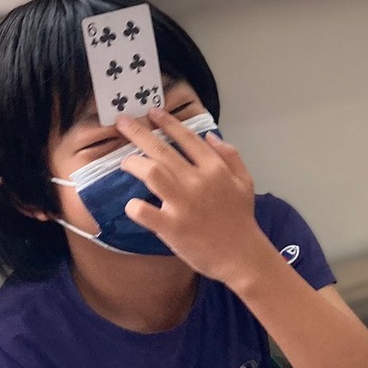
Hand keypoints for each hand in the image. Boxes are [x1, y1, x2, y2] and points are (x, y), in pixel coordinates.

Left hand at [114, 108, 273, 282]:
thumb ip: (230, 155)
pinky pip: (144, 210)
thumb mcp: (245, 181)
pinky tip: (131, 204)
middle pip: (162, 150)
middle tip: (122, 122)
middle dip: (138, 132)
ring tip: (124, 160)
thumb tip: (210, 136)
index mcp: (215, 169)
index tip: (152, 112)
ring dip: (134, 163)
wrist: (242, 256)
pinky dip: (134, 206)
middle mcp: (197, 181)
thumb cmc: (241, 218)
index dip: (168, 122)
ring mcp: (183, 204)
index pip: (187, 138)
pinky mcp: (171, 227)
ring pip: (151, 173)